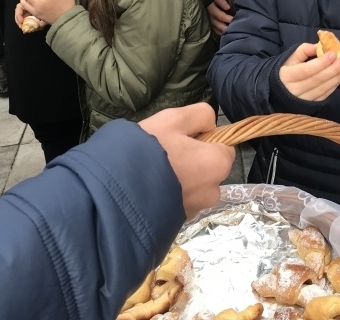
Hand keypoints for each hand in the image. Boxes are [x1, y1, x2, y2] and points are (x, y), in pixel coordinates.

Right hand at [139, 102, 234, 218]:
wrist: (114, 192)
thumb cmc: (147, 150)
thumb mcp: (172, 119)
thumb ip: (200, 115)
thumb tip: (210, 124)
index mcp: (217, 165)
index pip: (225, 148)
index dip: (205, 140)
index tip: (182, 138)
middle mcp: (212, 192)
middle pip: (209, 171)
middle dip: (193, 161)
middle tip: (164, 153)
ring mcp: (194, 211)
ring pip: (193, 188)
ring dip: (180, 180)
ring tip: (152, 171)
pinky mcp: (176, 224)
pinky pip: (177, 203)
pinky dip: (168, 195)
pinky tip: (148, 188)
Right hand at [207, 0, 233, 36]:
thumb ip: (221, 1)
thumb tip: (228, 8)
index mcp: (210, 8)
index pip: (220, 15)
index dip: (227, 18)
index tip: (234, 20)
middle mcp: (208, 15)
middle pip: (217, 24)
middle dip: (225, 28)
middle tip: (233, 30)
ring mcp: (206, 20)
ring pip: (214, 28)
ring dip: (222, 31)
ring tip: (230, 33)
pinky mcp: (206, 22)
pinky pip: (212, 29)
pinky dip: (218, 32)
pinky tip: (223, 34)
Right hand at [279, 42, 339, 100]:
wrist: (278, 91)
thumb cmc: (286, 70)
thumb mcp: (290, 58)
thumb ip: (303, 50)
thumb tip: (318, 46)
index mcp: (287, 76)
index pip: (306, 70)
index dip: (321, 63)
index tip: (333, 53)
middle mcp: (294, 90)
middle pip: (317, 80)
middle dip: (334, 69)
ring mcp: (303, 99)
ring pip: (323, 89)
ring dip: (338, 77)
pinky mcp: (310, 105)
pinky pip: (324, 95)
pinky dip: (334, 85)